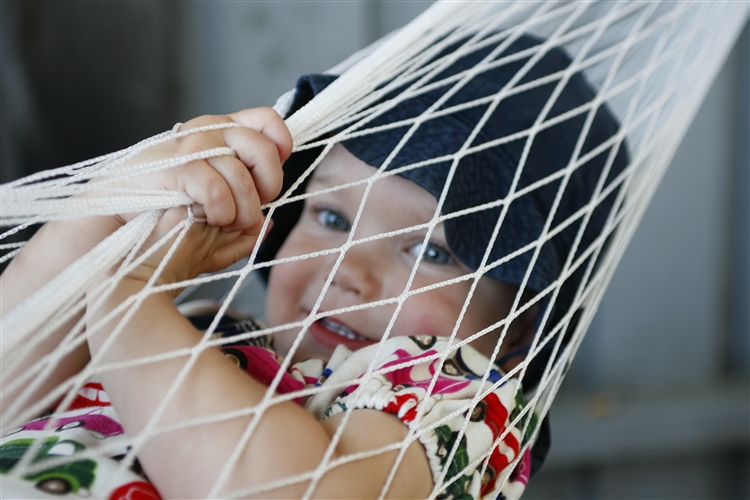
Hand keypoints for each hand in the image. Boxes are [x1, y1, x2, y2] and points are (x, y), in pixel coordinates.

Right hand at [107, 107, 291, 288]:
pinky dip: (222, 210)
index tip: (275, 174)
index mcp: (219, 134)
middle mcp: (207, 131)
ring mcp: (189, 145)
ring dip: (245, 209)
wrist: (112, 226)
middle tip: (254, 208)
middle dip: (269, 184)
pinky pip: (216, 187)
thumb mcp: (210, 221)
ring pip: (241, 173)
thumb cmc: (160, 222)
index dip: (281, 144)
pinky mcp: (175, 165)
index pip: (265, 119)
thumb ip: (241, 223)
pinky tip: (210, 219)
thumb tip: (269, 224)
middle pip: (262, 147)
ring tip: (229, 223)